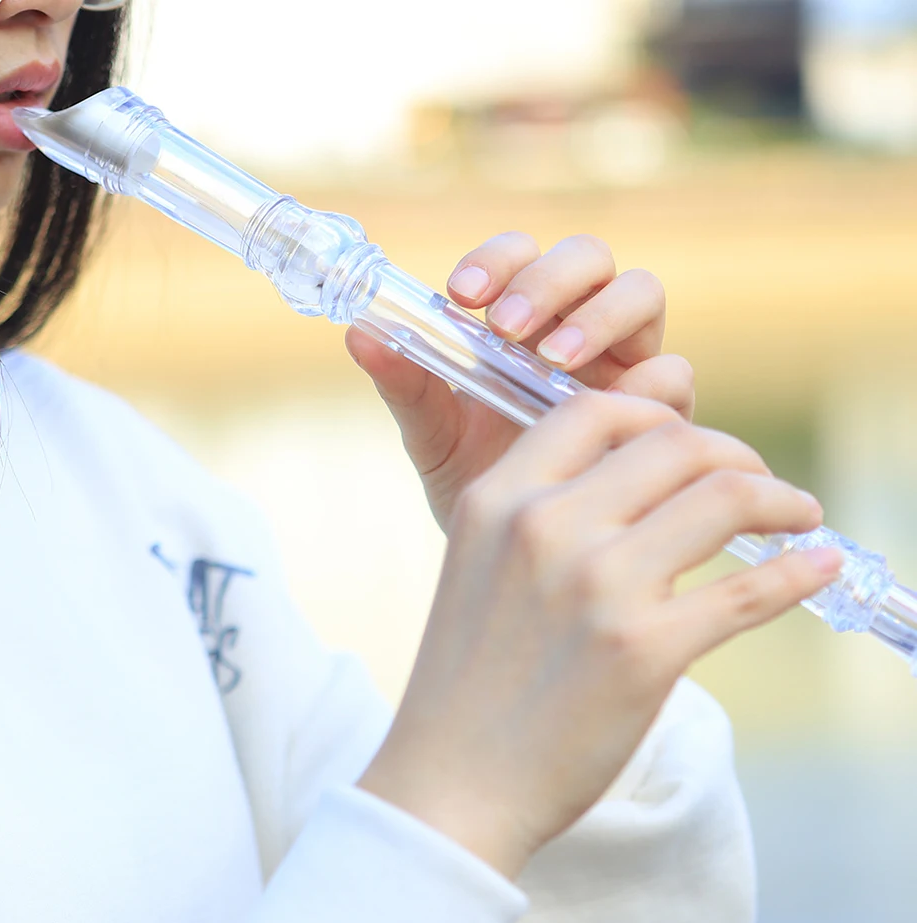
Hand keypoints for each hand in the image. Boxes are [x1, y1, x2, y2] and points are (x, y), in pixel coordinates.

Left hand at [346, 232, 690, 531]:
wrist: (523, 560)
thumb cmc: (479, 484)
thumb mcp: (435, 439)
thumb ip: (406, 387)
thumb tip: (358, 334)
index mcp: (523, 322)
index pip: (521, 256)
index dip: (499, 260)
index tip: (461, 295)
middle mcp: (578, 328)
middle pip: (589, 258)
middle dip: (548, 279)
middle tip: (506, 325)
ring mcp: (625, 364)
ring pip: (642, 293)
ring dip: (600, 315)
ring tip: (555, 360)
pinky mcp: (663, 410)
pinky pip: (673, 373)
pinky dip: (648, 380)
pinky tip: (610, 412)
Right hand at [359, 392, 841, 878]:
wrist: (452, 779)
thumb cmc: (467, 679)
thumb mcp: (479, 567)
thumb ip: (543, 516)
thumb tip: (646, 491)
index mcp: (498, 499)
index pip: (596, 410)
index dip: (657, 413)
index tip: (690, 442)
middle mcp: (545, 526)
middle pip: (675, 444)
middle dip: (736, 454)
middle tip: (759, 484)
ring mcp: (597, 585)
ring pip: (724, 499)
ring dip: (781, 501)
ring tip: (798, 517)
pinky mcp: (645, 650)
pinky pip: (750, 589)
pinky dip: (799, 573)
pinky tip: (818, 568)